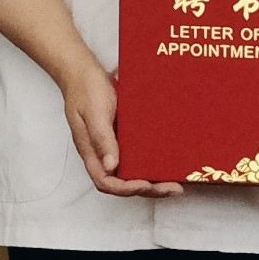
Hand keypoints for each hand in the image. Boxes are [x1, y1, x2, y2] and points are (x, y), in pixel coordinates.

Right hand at [57, 49, 173, 199]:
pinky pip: (135, 155)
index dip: (127, 189)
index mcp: (90, 152)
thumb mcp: (94, 112)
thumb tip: (111, 166)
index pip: (106, 182)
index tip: (147, 184)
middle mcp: (101, 153)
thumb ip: (101, 139)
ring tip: (175, 181)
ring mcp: (112, 145)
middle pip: (122, 182)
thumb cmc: (85, 89)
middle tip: (173, 187)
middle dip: (148, 189)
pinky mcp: (121, 136)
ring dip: (152, 180)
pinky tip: (166, 161)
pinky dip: (150, 163)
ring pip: (130, 172)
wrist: (83, 70)